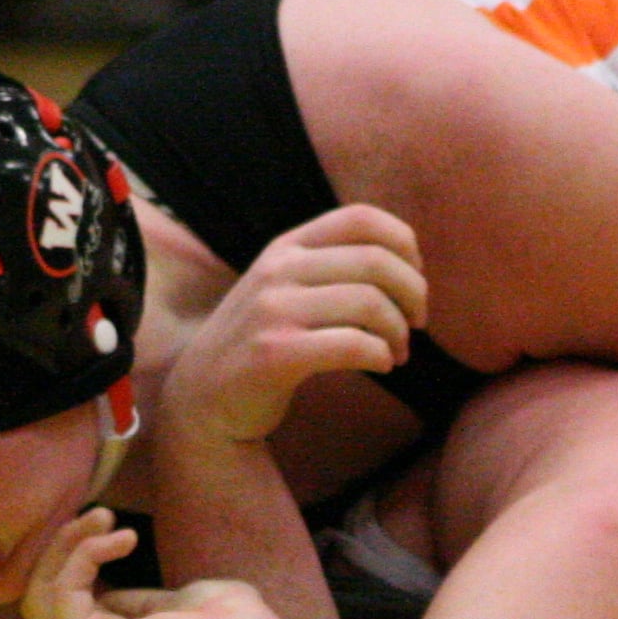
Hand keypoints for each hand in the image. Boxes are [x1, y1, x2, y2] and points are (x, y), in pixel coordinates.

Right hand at [21, 506, 303, 618]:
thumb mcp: (176, 606)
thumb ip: (140, 602)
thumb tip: (109, 590)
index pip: (67, 608)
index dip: (79, 561)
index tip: (107, 525)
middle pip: (40, 600)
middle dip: (63, 549)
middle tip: (100, 515)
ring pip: (40, 594)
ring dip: (70, 545)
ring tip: (106, 517)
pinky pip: (62, 589)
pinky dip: (86, 554)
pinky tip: (125, 538)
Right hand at [166, 205, 424, 445]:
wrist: (200, 400)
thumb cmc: (259, 344)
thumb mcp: (283, 289)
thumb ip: (329, 268)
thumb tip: (406, 265)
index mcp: (286, 248)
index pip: (361, 218)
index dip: (404, 245)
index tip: (414, 278)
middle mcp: (278, 270)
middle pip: (377, 261)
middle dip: (414, 294)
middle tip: (417, 324)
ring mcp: (272, 310)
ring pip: (370, 303)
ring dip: (399, 332)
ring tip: (397, 353)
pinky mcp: (276, 353)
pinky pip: (354, 345)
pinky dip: (381, 356)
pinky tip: (381, 365)